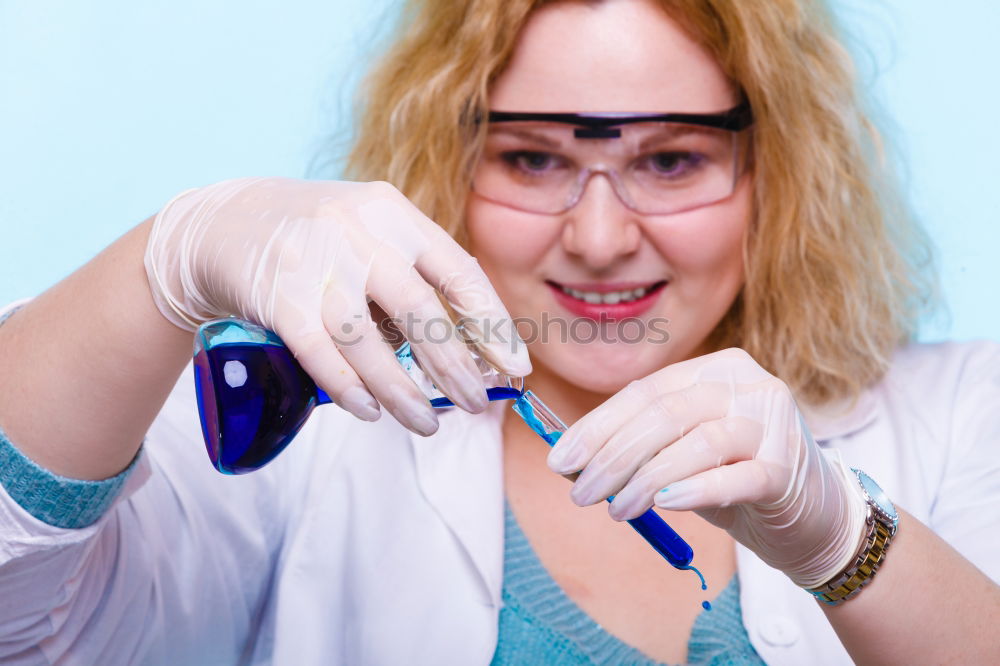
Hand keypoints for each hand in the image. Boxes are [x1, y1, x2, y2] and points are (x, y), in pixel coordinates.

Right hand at [144, 177, 529, 434]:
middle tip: (478, 404)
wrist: (224, 223)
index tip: (515, 364)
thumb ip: (415, 274)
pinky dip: (348, 387)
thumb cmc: (317, 238)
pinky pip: (320, 353)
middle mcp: (356, 232)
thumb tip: (472, 342)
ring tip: (427, 424)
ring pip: (367, 341)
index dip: (491, 323)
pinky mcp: (276, 296)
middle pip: (419, 310)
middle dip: (454, 365)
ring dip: (402, 391)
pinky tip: (371, 411)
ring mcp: (313, 262)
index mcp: (393, 213)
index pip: (457, 271)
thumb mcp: (370, 232)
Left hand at [546, 348, 866, 587]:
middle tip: (581, 493)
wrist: (811, 516)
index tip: (560, 461)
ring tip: (616, 510)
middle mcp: (747, 384)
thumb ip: (639, 445)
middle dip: (613, 456)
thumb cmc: (735, 476)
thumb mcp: (683, 452)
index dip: (597, 427)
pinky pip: (734, 476)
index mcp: (717, 368)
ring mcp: (772, 423)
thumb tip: (572, 460)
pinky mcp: (786, 469)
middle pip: (665, 414)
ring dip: (645, 479)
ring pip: (696, 443)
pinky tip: (663, 504)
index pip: (645, 392)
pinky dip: (694, 489)